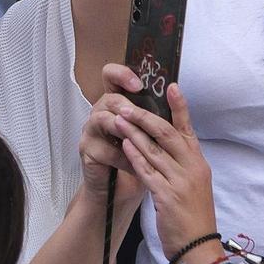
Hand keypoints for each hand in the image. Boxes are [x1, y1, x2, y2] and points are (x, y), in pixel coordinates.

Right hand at [78, 62, 150, 210]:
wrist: (122, 189)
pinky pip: (104, 149)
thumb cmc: (138, 157)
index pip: (111, 75)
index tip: (139, 84)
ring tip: (140, 140)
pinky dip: (123, 157)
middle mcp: (100, 111)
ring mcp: (91, 130)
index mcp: (115, 101)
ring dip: (124, 130)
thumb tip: (176, 93)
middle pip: (109, 98)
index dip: (122, 74)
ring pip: (102, 119)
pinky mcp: (87, 150)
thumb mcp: (149, 134)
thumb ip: (156, 115)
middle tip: (140, 115)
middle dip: (127, 107)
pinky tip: (136, 165)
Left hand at [109, 86, 217, 263]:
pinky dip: (135, 156)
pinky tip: (125, 145)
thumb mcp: (195, 184)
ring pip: (154, 150)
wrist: (199, 250)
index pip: (188, 129)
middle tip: (127, 105)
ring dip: (134, 132)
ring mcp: (180, 182)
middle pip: (167, 134)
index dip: (180, 107)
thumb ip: (182, 162)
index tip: (171, 86)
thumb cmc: (194, 217)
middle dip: (145, 117)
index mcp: (198, 163)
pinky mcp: (167, 197)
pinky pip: (148, 171)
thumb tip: (165, 141)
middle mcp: (192, 168)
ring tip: (118, 119)